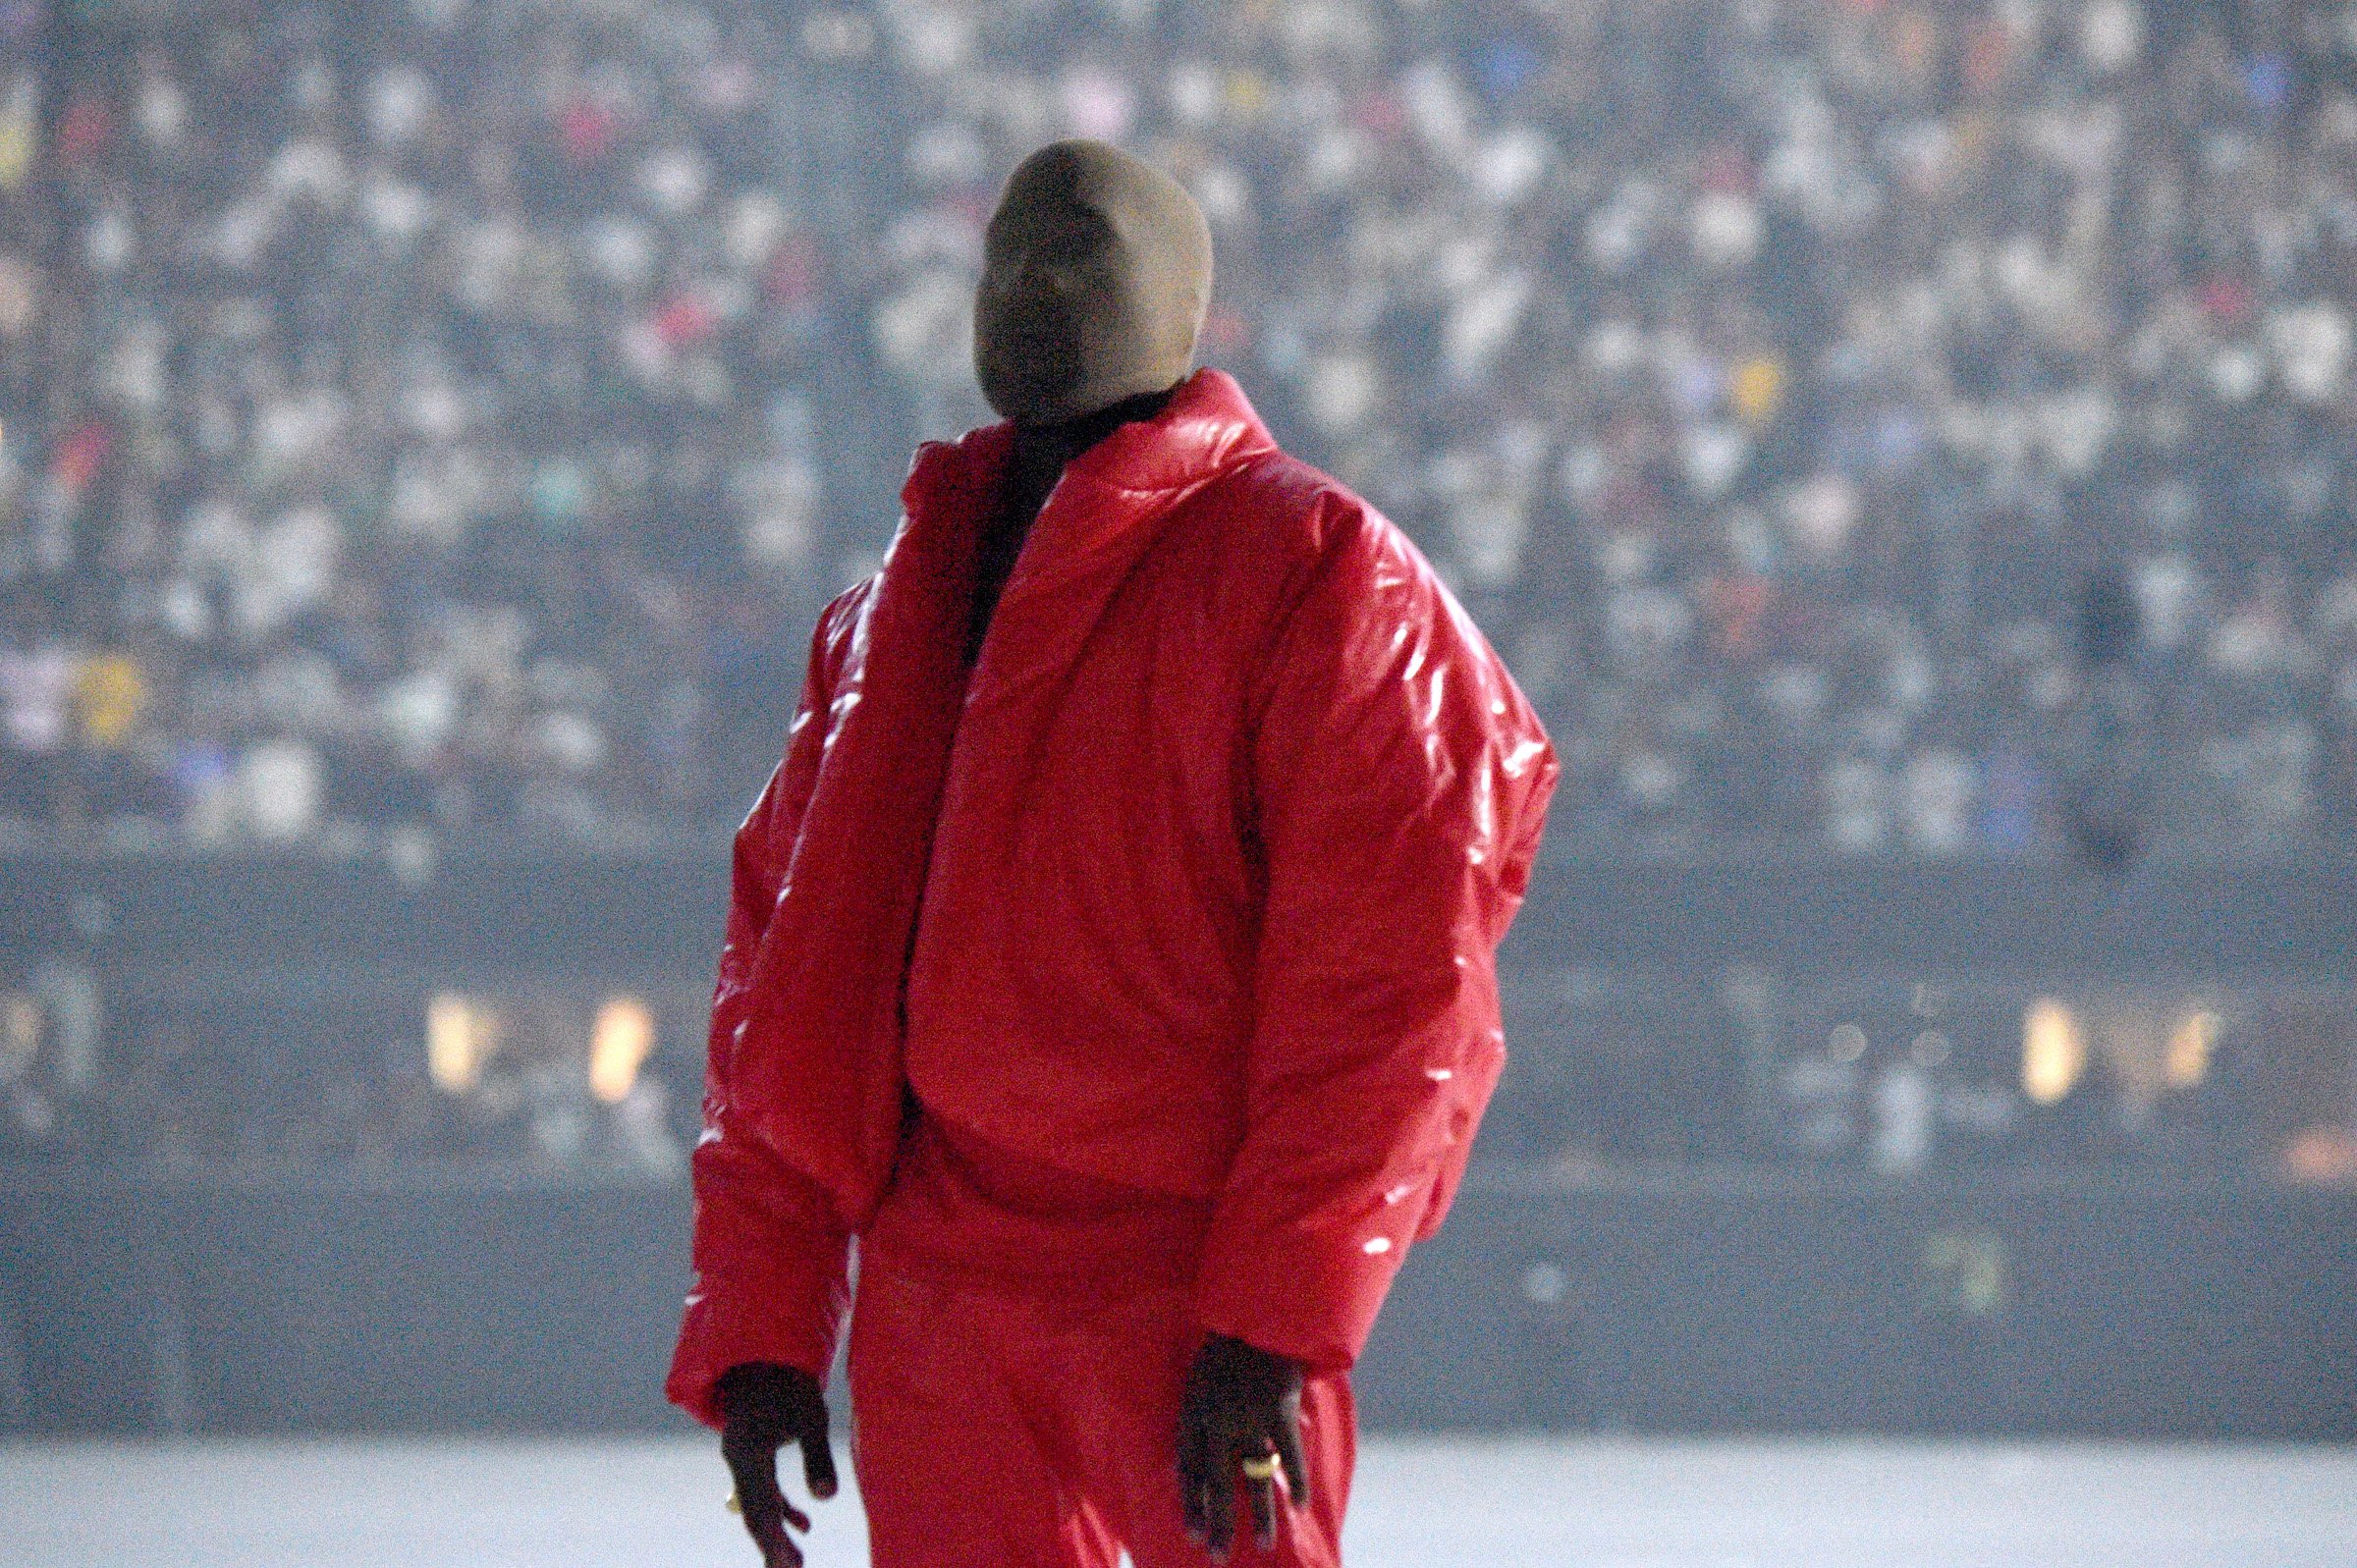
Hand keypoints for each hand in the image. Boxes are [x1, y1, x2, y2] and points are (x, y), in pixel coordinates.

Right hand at [716, 1361, 836, 1567]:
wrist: (767, 1352)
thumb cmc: (791, 1382)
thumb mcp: (811, 1417)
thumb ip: (818, 1458)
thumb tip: (828, 1498)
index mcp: (748, 1453)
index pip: (759, 1508)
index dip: (774, 1541)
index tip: (788, 1567)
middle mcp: (737, 1458)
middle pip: (753, 1512)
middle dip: (772, 1545)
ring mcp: (741, 1456)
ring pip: (757, 1502)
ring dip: (777, 1530)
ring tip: (797, 1562)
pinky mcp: (751, 1452)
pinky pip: (761, 1488)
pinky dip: (779, 1506)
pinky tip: (803, 1523)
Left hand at [1176, 1333, 1310, 1559]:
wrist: (1255, 1308)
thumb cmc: (1227, 1341)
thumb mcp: (1200, 1377)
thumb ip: (1199, 1416)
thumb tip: (1188, 1456)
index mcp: (1193, 1411)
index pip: (1187, 1469)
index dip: (1190, 1504)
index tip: (1192, 1534)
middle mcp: (1216, 1421)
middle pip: (1215, 1482)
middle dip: (1216, 1523)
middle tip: (1216, 1557)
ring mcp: (1247, 1418)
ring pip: (1252, 1477)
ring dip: (1257, 1515)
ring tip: (1260, 1544)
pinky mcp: (1277, 1411)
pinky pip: (1288, 1456)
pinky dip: (1295, 1482)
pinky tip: (1299, 1506)